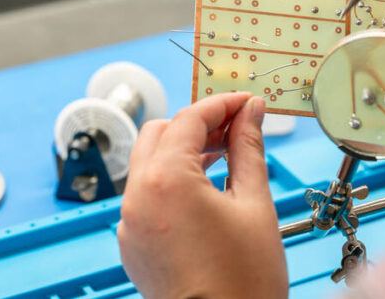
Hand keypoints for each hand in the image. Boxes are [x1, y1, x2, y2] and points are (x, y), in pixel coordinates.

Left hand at [117, 93, 287, 297]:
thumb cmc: (242, 283)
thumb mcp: (254, 203)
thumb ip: (249, 148)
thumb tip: (251, 113)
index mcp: (165, 181)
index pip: (190, 119)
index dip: (222, 105)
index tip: (246, 104)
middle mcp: (137, 198)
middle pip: (161, 133)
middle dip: (198, 125)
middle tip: (235, 128)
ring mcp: (130, 223)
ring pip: (149, 162)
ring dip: (182, 151)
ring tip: (224, 156)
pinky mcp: (132, 243)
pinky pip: (145, 195)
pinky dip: (170, 182)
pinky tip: (204, 190)